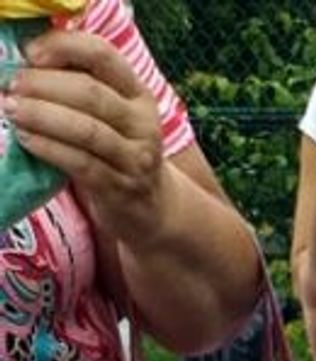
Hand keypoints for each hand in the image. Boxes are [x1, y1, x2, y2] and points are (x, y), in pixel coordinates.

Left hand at [3, 32, 170, 248]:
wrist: (148, 206)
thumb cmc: (116, 149)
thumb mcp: (110, 112)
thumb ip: (80, 84)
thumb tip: (29, 59)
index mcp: (138, 92)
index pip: (102, 55)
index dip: (63, 47)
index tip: (29, 53)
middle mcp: (143, 123)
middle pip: (91, 93)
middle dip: (44, 85)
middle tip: (12, 85)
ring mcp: (136, 159)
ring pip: (86, 130)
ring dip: (42, 117)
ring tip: (12, 110)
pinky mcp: (121, 188)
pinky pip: (82, 164)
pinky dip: (50, 149)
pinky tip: (26, 139)